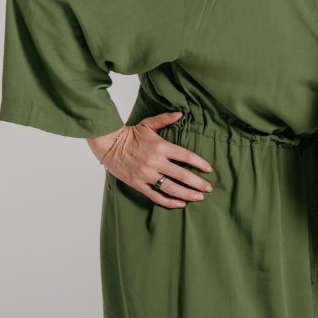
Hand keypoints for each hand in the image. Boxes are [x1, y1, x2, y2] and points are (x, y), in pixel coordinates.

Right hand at [86, 112, 212, 208]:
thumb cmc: (131, 134)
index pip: (186, 156)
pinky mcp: (137, 184)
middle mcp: (155, 162)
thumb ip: (165, 119)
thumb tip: (181, 113)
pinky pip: (155, 196)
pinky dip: (169, 202)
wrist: (108, 144)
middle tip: (209, 188)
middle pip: (182, 175)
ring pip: (171, 188)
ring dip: (187, 194)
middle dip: (198, 183)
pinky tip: (180, 204)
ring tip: (199, 197)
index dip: (200, 163)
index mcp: (161, 147)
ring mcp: (146, 174)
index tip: (209, 169)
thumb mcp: (148, 124)